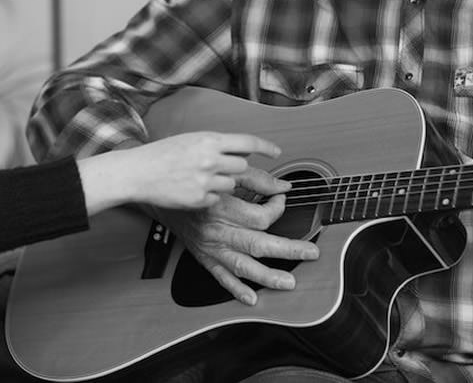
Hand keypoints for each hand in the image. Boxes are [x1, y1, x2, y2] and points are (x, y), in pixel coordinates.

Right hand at [78, 130, 285, 213]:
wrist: (138, 172)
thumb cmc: (160, 154)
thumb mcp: (189, 140)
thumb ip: (214, 144)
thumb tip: (239, 149)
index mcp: (209, 140)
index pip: (247, 142)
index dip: (265, 147)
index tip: (276, 152)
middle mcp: (211, 159)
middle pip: (243, 166)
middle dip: (236, 169)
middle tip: (222, 169)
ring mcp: (207, 181)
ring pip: (231, 184)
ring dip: (222, 183)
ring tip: (199, 178)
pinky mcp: (201, 200)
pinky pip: (217, 200)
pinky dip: (209, 196)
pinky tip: (190, 189)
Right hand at [154, 167, 318, 305]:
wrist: (162, 196)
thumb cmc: (194, 184)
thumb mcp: (223, 174)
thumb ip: (254, 178)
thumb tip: (281, 186)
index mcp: (223, 206)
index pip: (260, 216)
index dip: (277, 208)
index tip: (281, 199)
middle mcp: (217, 229)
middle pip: (258, 243)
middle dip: (288, 250)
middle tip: (310, 252)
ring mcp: (210, 246)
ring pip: (243, 265)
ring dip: (268, 276)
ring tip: (289, 282)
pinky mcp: (203, 256)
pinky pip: (221, 276)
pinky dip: (236, 289)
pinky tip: (251, 298)